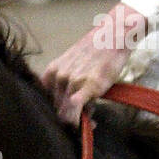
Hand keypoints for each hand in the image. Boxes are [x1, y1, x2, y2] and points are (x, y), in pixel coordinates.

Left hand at [41, 3, 147, 123]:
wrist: (114, 35)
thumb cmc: (96, 51)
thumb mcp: (73, 65)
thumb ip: (66, 84)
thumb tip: (69, 108)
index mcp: (51, 72)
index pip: (45, 103)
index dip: (55, 115)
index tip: (66, 120)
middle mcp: (58, 76)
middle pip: (56, 110)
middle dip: (68, 120)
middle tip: (84, 121)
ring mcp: (72, 80)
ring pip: (66, 113)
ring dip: (79, 122)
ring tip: (91, 119)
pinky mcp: (88, 85)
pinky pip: (75, 108)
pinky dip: (78, 121)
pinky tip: (90, 122)